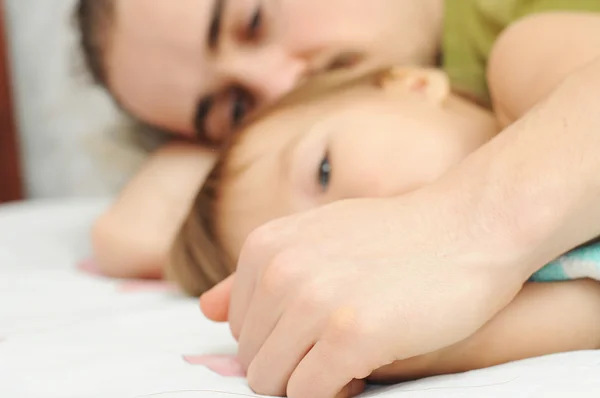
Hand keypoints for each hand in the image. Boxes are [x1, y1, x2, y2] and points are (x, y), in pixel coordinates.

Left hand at [202, 193, 528, 397]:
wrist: (467, 226)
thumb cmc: (394, 237)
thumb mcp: (316, 238)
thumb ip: (256, 275)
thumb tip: (205, 309)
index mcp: (264, 247)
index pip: (237, 328)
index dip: (280, 339)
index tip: (318, 329)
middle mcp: (280, 271)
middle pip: (251, 359)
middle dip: (291, 363)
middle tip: (338, 345)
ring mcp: (314, 301)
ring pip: (272, 382)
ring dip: (310, 380)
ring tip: (349, 354)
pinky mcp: (350, 334)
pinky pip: (307, 395)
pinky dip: (332, 392)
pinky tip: (363, 365)